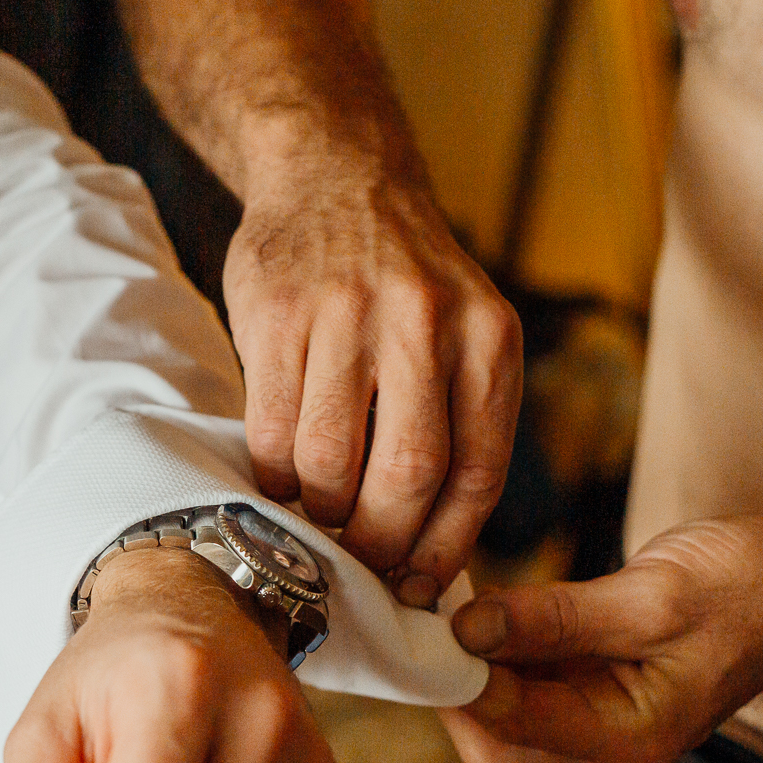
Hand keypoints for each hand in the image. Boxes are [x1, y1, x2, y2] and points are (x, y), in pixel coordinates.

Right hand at [226, 161, 522, 605]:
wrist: (336, 177)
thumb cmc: (401, 283)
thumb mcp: (463, 332)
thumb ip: (458, 419)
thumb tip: (435, 551)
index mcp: (488, 337)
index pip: (478, 471)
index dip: (446, 546)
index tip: (419, 585)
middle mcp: (426, 321)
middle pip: (407, 473)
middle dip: (379, 539)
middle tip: (360, 559)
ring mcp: (348, 313)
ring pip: (331, 460)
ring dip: (320, 509)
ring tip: (318, 513)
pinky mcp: (279, 312)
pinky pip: (273, 427)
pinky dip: (276, 473)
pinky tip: (283, 475)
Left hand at [438, 514, 762, 762]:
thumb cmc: (750, 588)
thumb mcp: (653, 597)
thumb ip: (555, 619)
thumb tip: (465, 630)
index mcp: (629, 737)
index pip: (506, 730)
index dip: (453, 683)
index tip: (417, 628)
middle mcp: (609, 741)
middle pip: (493, 739)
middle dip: (450, 684)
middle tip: (419, 615)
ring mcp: (600, 715)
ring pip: (504, 710)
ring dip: (469, 664)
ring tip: (438, 603)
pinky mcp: (596, 683)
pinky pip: (529, 680)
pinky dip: (497, 648)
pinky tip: (475, 604)